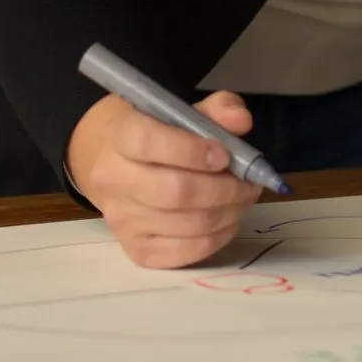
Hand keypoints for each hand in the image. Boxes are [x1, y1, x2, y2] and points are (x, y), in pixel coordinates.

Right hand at [65, 88, 261, 268]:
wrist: (118, 165)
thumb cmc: (158, 134)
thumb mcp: (183, 111)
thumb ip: (216, 110)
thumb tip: (241, 121)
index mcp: (119, 135)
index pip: (148, 142)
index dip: (192, 150)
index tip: (223, 155)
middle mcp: (112, 180)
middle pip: (176, 192)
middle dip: (225, 189)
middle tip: (249, 183)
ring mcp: (121, 220)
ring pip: (188, 225)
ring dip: (229, 213)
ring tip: (244, 198)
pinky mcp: (137, 250)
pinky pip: (187, 252)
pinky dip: (219, 237)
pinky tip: (228, 220)